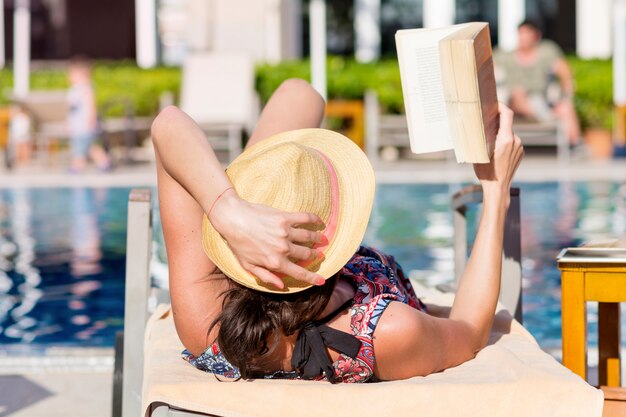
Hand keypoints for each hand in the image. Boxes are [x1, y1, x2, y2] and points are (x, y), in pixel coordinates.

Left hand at [209, 189, 325, 288]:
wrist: (233, 219)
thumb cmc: (238, 243)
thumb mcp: (248, 266)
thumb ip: (266, 276)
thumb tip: (281, 285)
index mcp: (275, 262)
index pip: (299, 272)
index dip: (313, 278)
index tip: (322, 280)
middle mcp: (283, 248)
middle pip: (306, 254)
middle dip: (316, 255)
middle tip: (320, 254)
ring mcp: (285, 232)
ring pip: (308, 237)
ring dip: (318, 239)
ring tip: (323, 239)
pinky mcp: (285, 218)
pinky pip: (305, 218)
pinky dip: (314, 220)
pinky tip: (319, 222)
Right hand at [473, 103, 523, 202]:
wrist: (498, 189)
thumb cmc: (486, 173)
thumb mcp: (479, 153)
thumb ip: (481, 138)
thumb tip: (475, 127)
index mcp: (506, 139)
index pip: (507, 114)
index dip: (501, 106)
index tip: (494, 104)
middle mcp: (516, 141)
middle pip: (506, 125)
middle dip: (496, 124)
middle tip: (485, 126)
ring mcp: (520, 148)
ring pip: (509, 134)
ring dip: (500, 135)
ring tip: (489, 144)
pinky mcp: (520, 154)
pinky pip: (512, 143)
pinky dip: (504, 143)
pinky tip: (496, 153)